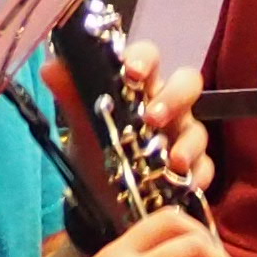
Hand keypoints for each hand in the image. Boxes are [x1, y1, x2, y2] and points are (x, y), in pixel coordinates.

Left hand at [70, 43, 220, 204]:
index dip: (144, 59)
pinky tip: (187, 183)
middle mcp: (167, 105)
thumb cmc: (95, 151)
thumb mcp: (80, 128)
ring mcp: (183, 135)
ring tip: (173, 161)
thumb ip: (71, 97)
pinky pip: (206, 167)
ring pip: (198, 129)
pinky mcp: (194, 168)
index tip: (132, 71)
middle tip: (153, 118)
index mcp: (139, 86)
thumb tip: (50, 67)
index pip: (149, 57)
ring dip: (188, 143)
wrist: (99, 199)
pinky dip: (199, 175)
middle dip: (174, 98)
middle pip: (188, 83)